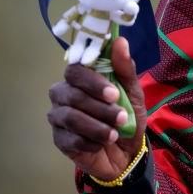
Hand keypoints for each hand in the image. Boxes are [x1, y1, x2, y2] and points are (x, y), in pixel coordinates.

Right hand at [47, 37, 147, 180]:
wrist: (127, 152)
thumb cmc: (127, 116)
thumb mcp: (133, 92)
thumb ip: (125, 68)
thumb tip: (120, 41)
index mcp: (81, 79)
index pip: (75, 70)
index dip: (92, 81)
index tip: (113, 94)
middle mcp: (64, 95)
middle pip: (71, 94)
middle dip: (99, 107)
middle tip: (121, 117)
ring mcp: (59, 118)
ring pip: (69, 117)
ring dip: (96, 126)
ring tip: (115, 133)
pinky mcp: (59, 140)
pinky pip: (69, 138)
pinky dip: (90, 142)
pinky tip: (103, 144)